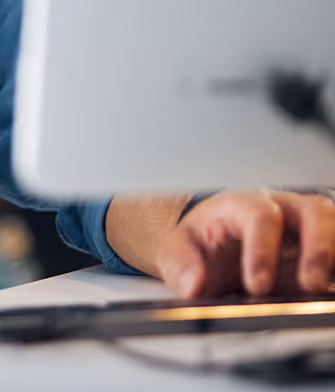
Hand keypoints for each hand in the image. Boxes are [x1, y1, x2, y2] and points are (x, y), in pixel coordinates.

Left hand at [157, 189, 334, 297]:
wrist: (212, 239)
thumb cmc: (202, 240)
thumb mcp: (178, 248)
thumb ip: (179, 264)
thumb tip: (193, 284)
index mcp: (242, 204)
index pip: (259, 215)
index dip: (262, 250)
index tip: (257, 286)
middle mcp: (280, 209)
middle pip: (313, 211)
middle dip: (318, 248)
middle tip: (311, 285)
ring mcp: (306, 227)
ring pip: (333, 225)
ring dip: (334, 255)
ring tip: (325, 290)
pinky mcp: (321, 248)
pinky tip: (330, 293)